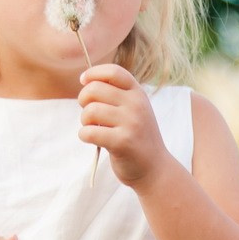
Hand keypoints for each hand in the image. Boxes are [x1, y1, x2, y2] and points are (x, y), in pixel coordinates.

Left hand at [78, 64, 171, 186]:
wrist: (155, 168)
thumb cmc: (136, 136)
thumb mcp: (133, 109)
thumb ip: (115, 94)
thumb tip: (85, 80)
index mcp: (137, 93)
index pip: (113, 71)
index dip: (93, 73)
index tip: (84, 81)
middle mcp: (136, 104)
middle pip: (94, 89)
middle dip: (83, 100)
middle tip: (89, 114)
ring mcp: (131, 123)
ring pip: (90, 111)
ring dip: (84, 121)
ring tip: (93, 128)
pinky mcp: (123, 142)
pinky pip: (89, 132)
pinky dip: (84, 136)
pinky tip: (92, 139)